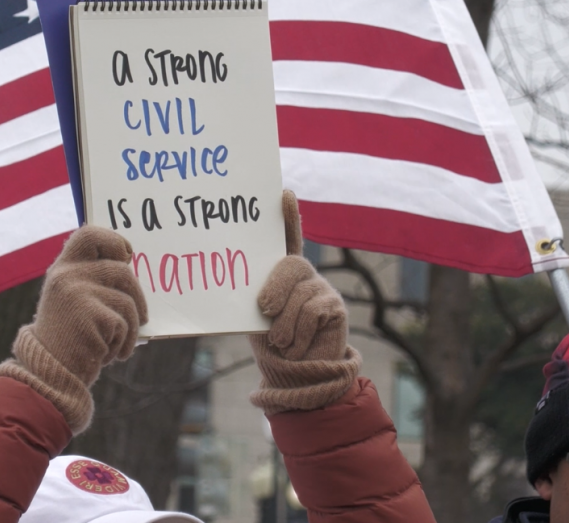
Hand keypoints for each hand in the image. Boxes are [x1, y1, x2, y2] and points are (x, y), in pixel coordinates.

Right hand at [0, 226, 145, 431]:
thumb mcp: (74, 303)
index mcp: (63, 269)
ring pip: (127, 300)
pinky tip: (109, 355)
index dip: (113, 240)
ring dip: (132, 327)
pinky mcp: (89, 315)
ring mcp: (76, 293)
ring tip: (118, 345)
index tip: (127, 255)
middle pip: (121, 269)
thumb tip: (133, 270)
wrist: (49, 375)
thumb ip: (94, 283)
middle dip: (138, 293)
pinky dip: (124, 343)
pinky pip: (125, 323)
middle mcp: (67, 275)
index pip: (88, 234)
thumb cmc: (70, 340)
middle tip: (143, 315)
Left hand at [248, 191, 360, 413]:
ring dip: (284, 325)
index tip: (282, 192)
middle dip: (275, 289)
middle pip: (291, 265)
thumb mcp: (255, 318)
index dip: (287, 216)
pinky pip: (312, 311)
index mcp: (281, 272)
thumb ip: (251, 298)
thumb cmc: (271, 344)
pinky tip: (296, 345)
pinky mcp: (335, 306)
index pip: (286, 238)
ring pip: (300, 295)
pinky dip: (298, 333)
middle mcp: (303, 275)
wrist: (297, 376)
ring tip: (281, 342)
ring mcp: (322, 288)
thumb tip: (233, 287)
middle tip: (264, 310)